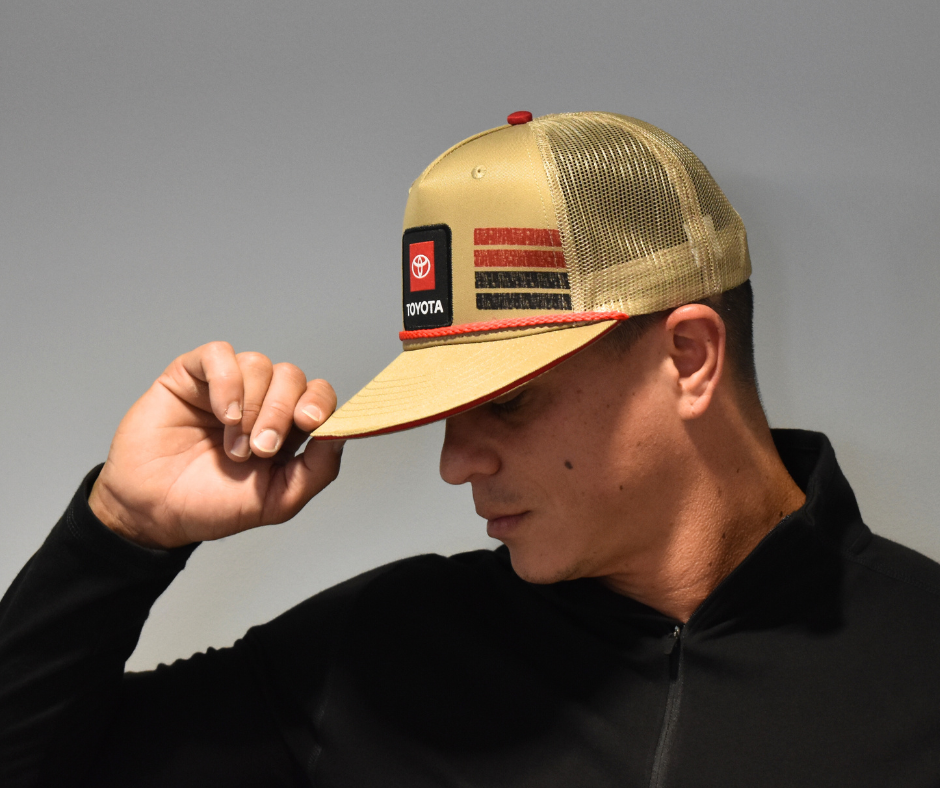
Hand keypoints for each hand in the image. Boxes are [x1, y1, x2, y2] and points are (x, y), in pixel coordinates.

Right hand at [88, 342, 343, 548]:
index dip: (319, 402)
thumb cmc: (212, 506)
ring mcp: (227, 386)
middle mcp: (260, 401)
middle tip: (260, 450)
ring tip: (232, 446)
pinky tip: (222, 414)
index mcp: (286, 428)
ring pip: (259, 363)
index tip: (309, 422)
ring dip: (251, 407)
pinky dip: (227, 382)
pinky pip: (219, 354)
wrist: (154, 513)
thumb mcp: (278, 500)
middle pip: (292, 376)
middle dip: (280, 412)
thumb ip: (318, 469)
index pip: (318, 394)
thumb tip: (343, 433)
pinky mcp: (192, 376)